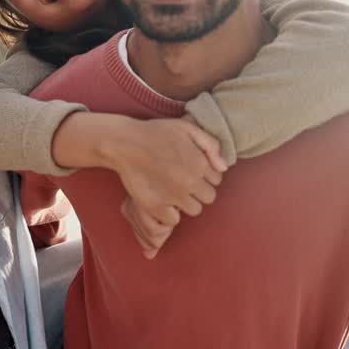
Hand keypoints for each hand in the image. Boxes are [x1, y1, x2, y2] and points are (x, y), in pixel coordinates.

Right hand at [104, 117, 227, 255]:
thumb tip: (224, 167)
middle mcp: (190, 181)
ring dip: (186, 203)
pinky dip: (169, 213)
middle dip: (199, 190)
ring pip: (194, 210)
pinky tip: (162, 200)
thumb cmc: (156, 132)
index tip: (192, 170)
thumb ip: (211, 144)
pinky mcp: (156, 206)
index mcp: (200, 163)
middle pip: (209, 198)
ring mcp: (173, 196)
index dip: (205, 174)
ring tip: (172, 191)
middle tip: (182, 181)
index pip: (217, 179)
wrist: (124, 143)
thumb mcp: (187, 128)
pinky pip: (173, 220)